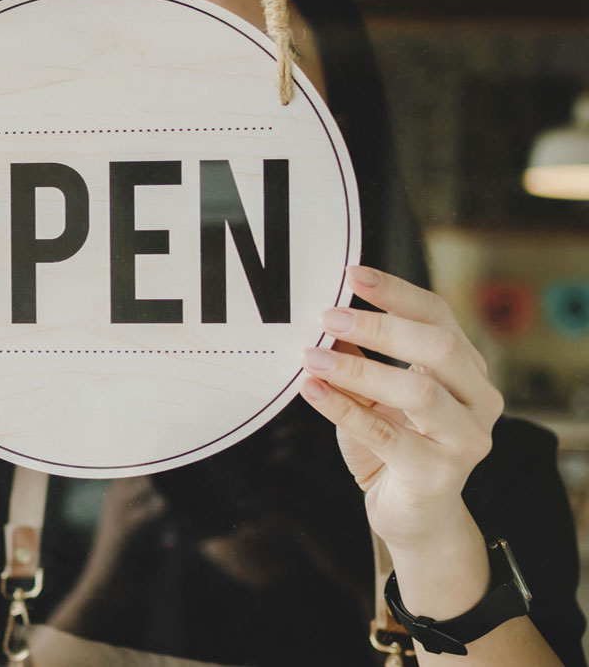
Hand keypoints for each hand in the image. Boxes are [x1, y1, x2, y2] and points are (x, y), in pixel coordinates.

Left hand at [298, 265, 503, 551]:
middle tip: (327, 315)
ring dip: (358, 370)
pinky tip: (312, 389)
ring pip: (418, 392)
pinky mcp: (438, 474)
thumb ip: (358, 358)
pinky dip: (343, 409)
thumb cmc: (393, 446)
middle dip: (380, 327)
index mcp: (466, 371)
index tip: (352, 273)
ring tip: (311, 355)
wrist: (413, 517)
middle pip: (439, 348)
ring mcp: (465, 440)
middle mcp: (478, 401)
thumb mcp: (372, 395)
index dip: (396, 292)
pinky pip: (386, 435)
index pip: (439, 316)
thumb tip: (326, 319)